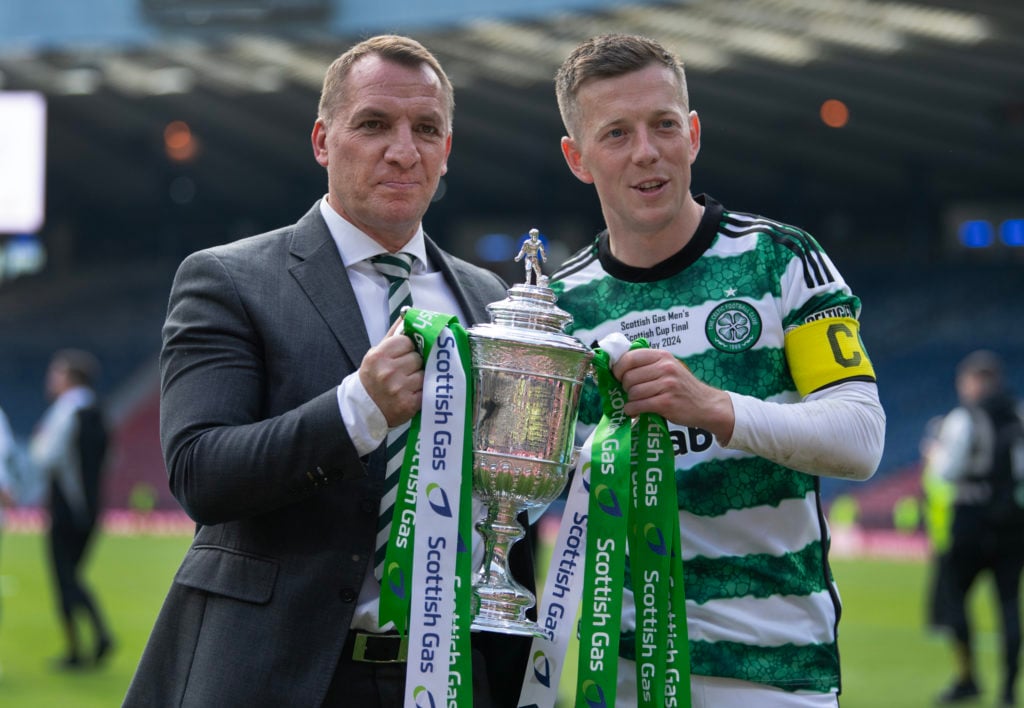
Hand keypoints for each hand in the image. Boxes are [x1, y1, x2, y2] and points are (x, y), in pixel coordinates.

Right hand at [358, 318, 423, 426]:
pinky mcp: (408, 404)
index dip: (409, 348)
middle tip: (405, 371)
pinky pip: (426, 390)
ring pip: (424, 373)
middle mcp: (388, 371)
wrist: (363, 409)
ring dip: (420, 378)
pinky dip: (423, 391)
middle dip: (414, 363)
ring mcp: (399, 388)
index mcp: (379, 356)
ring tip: (408, 383)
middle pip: (417, 358)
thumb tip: (408, 313)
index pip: (408, 342)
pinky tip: (413, 393)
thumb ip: (393, 334)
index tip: (403, 355)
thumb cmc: (372, 378)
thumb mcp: (376, 354)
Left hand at [612, 348, 734, 443]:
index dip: (618, 368)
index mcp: (662, 356)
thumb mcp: (669, 367)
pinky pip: (638, 405)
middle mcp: (665, 367)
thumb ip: (648, 364)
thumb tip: (617, 367)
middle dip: (624, 387)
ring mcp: (667, 385)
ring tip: (636, 402)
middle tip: (630, 393)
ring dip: (629, 400)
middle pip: (628, 377)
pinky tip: (635, 411)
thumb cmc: (683, 387)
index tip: (617, 376)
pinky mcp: (667, 403)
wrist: (706, 405)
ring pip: (632, 392)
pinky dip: (632, 410)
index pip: (629, 357)